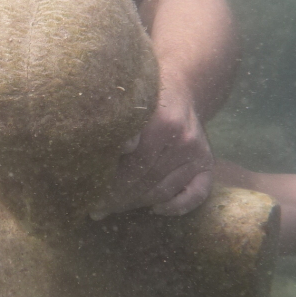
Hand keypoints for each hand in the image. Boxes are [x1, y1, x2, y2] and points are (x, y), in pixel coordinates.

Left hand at [89, 81, 212, 218]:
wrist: (181, 86)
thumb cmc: (146, 97)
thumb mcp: (128, 104)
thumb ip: (117, 126)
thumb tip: (105, 152)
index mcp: (162, 123)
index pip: (131, 164)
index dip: (108, 182)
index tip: (88, 193)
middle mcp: (183, 139)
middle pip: (145, 180)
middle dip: (116, 198)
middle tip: (95, 208)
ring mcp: (197, 153)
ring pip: (163, 190)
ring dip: (136, 203)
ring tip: (112, 208)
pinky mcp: (207, 163)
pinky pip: (197, 193)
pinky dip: (177, 207)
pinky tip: (156, 210)